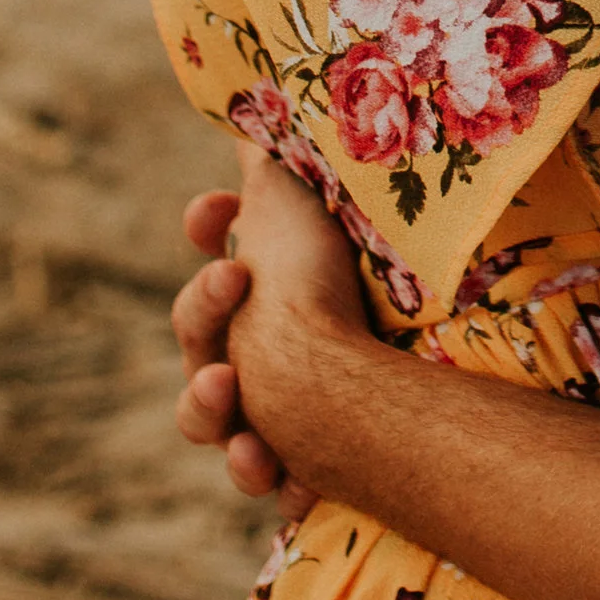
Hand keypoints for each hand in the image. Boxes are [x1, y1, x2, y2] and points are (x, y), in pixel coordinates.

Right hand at [171, 146, 367, 510]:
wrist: (405, 374)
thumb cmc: (350, 284)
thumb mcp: (312, 214)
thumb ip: (278, 172)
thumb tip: (262, 110)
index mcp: (244, 309)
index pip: (204, 279)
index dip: (204, 245)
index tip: (216, 210)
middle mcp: (243, 367)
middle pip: (194, 350)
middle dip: (201, 312)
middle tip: (233, 279)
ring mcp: (266, 422)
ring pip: (209, 426)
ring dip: (212, 413)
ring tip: (235, 403)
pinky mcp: (301, 474)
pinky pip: (277, 489)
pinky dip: (284, 487)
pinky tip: (300, 488)